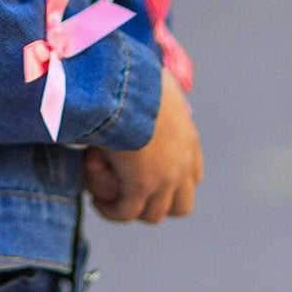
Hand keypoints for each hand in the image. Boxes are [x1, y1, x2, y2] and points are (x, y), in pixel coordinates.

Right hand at [82, 68, 203, 223]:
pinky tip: (98, 203)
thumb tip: (152, 80)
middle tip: (131, 195)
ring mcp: (165, 179)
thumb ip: (160, 91)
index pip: (193, 176)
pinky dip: (111, 210)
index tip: (150, 177)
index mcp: (189, 140)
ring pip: (153, 214)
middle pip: (181, 205)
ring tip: (110, 201)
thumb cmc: (137, 76)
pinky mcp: (140, 186)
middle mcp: (183, 164)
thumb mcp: (158, 83)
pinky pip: (125, 212)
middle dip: (157, 204)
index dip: (173, 182)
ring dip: (131, 209)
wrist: (128, 84)